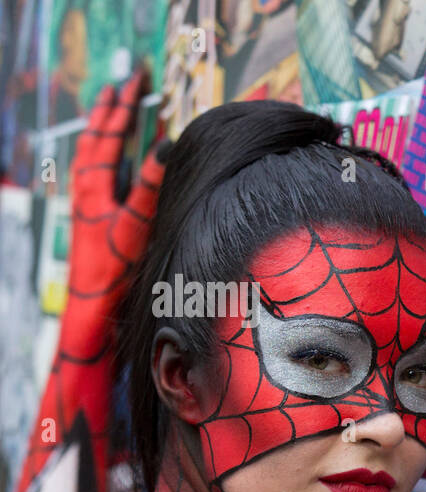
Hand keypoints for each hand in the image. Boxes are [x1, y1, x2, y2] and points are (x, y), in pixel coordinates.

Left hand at [64, 70, 166, 359]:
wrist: (93, 303)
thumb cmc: (115, 268)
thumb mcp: (139, 222)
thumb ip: (152, 183)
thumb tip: (167, 144)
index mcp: (96, 183)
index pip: (111, 133)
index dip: (125, 105)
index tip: (136, 79)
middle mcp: (85, 187)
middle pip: (94, 136)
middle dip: (108, 108)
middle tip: (120, 83)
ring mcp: (84, 200)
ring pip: (88, 152)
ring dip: (99, 127)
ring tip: (108, 110)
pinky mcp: (89, 215)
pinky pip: (89, 171)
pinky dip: (98, 154)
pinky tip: (105, 159)